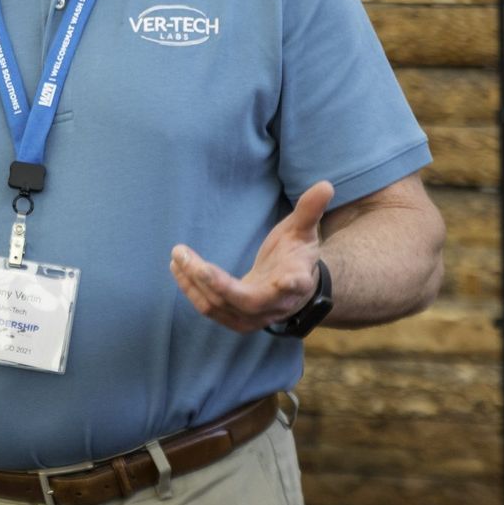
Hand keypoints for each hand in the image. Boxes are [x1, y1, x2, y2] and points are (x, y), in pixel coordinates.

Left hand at [169, 181, 333, 332]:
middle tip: (190, 259)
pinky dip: (191, 290)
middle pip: (245, 301)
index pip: (296, 285)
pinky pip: (208, 308)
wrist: (292, 286)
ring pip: (219, 306)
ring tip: (177, 256)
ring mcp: (254, 317)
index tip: (288, 279)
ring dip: (194, 283)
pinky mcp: (235, 319)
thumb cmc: (295, 254)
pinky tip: (177, 267)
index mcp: (297, 281)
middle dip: (215, 282)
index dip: (291, 284)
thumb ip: (310, 210)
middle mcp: (276, 304)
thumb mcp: (303, 231)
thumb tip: (326, 185)